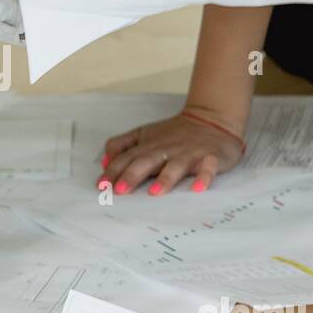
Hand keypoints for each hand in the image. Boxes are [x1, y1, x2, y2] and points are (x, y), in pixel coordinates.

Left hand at [99, 111, 246, 195]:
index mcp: (149, 145)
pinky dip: (204, 177)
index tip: (101, 185)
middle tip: (119, 190)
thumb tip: (105, 162)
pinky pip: (208, 167)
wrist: (211, 119)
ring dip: (165, 178)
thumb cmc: (174, 133)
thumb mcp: (144, 134)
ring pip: (176, 165)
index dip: (114, 171)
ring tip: (154, 193)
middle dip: (132, 175)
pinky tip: (198, 188)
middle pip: (147, 161)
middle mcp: (166, 149)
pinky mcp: (210, 157)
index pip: (127, 158)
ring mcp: (188, 153)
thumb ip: (122, 145)